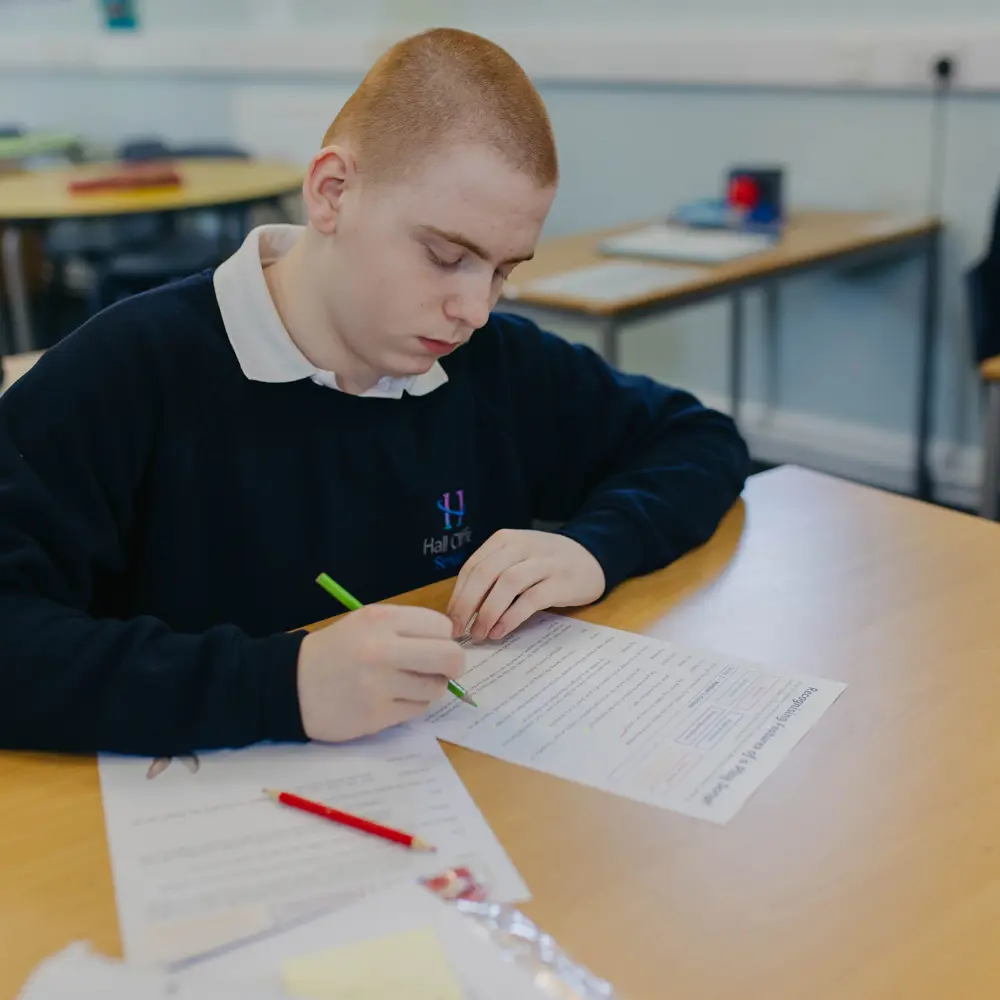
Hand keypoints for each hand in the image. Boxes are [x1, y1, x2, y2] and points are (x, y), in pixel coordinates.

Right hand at [296, 604, 464, 741]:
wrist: (291, 684)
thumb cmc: (336, 650)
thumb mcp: (366, 622)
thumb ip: (406, 628)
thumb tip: (451, 644)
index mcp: (381, 620)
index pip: (441, 627)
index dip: (444, 637)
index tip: (434, 644)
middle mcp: (382, 650)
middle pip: (449, 656)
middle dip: (454, 664)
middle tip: (446, 669)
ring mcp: (379, 685)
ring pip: (436, 687)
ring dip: (430, 686)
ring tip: (407, 683)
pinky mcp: (376, 715)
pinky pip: (417, 709)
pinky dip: (412, 704)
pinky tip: (392, 698)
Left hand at [447, 530, 604, 641]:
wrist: (591, 558)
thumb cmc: (545, 564)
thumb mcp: (516, 559)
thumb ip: (491, 578)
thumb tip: (460, 611)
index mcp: (504, 540)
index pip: (472, 567)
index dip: (457, 595)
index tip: (449, 620)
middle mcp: (522, 546)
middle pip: (485, 573)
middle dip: (467, 604)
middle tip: (458, 629)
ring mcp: (544, 562)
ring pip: (507, 584)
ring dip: (488, 612)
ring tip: (479, 633)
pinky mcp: (561, 581)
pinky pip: (531, 599)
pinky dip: (511, 617)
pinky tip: (500, 631)